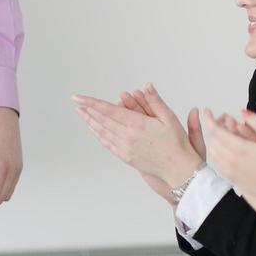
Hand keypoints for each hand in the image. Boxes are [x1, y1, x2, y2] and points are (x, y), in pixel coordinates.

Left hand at [72, 84, 203, 197]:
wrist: (179, 170)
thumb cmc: (177, 143)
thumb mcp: (169, 118)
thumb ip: (155, 101)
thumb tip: (147, 86)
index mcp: (138, 125)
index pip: (109, 110)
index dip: (92, 102)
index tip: (79, 97)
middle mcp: (128, 136)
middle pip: (102, 120)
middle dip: (88, 110)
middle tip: (77, 102)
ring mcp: (125, 148)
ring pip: (102, 132)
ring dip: (90, 121)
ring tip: (80, 112)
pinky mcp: (125, 156)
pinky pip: (107, 143)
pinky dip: (98, 135)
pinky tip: (93, 129)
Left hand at [201, 109, 255, 219]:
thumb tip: (243, 112)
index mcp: (240, 149)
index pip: (216, 131)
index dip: (209, 119)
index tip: (207, 111)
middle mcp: (231, 160)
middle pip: (213, 139)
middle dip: (214, 128)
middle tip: (222, 121)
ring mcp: (229, 171)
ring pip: (213, 151)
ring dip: (215, 140)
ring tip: (224, 134)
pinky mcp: (230, 179)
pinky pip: (217, 162)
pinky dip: (217, 152)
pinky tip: (226, 149)